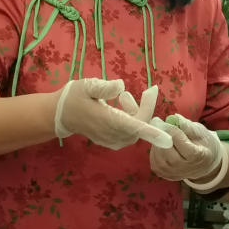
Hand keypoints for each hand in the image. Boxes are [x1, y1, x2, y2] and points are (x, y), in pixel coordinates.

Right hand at [54, 79, 171, 149]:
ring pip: (136, 128)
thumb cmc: (73, 97)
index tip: (168, 139)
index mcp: (108, 120)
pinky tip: (120, 108)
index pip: (135, 127)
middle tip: (132, 92)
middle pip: (140, 124)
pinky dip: (131, 120)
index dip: (152, 133)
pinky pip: (131, 133)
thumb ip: (104, 87)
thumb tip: (121, 86)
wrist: (60, 115)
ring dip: (135, 112)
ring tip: (122, 97)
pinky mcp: (113, 142)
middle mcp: (113, 134)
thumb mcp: (86, 86)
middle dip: (142, 107)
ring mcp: (113, 141)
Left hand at [148, 114, 224, 180]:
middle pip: (169, 153)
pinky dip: (154, 155)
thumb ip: (187, 126)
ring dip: (156, 146)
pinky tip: (157, 146)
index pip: (181, 144)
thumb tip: (174, 118)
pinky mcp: (167, 176)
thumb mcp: (200, 132)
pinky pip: (155, 165)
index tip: (167, 123)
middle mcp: (186, 168)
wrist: (204, 163)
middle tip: (158, 128)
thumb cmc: (202, 144)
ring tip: (158, 136)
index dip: (173, 132)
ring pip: (160, 161)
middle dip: (162, 139)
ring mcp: (176, 174)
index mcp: (198, 155)